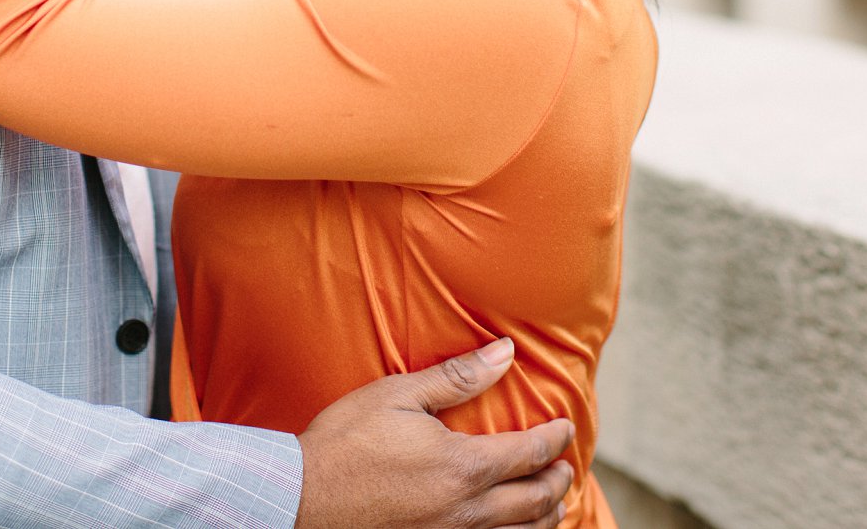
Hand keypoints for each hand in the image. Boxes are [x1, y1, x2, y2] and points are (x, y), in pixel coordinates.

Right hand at [295, 339, 575, 528]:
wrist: (300, 499)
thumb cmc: (345, 442)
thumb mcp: (398, 395)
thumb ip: (458, 377)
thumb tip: (506, 353)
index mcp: (463, 465)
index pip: (530, 452)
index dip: (555, 439)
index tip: (566, 427)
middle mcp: (467, 511)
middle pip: (535, 500)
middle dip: (557, 480)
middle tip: (564, 466)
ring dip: (545, 517)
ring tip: (552, 504)